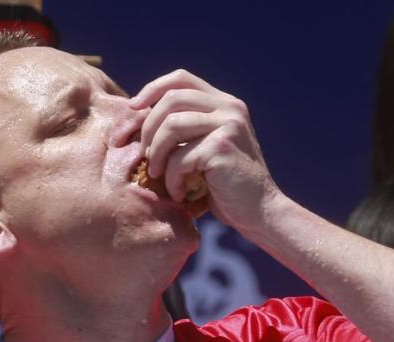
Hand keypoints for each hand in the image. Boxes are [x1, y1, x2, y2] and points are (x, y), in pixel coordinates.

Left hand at [130, 70, 282, 231]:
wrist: (260, 212)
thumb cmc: (226, 185)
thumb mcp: (205, 147)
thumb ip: (186, 127)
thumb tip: (139, 114)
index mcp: (225, 103)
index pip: (181, 79)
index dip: (152, 89)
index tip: (133, 107)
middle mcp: (229, 108)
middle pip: (171, 99)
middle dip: (148, 128)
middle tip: (144, 156)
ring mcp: (228, 125)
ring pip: (171, 126)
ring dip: (155, 154)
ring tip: (157, 175)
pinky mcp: (222, 148)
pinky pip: (179, 158)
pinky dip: (171, 179)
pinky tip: (178, 194)